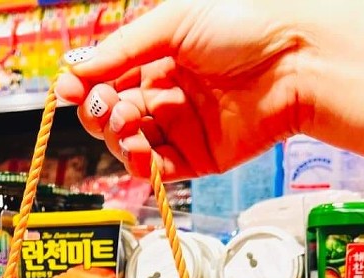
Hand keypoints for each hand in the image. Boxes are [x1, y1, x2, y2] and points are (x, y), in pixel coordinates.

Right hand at [55, 0, 310, 181]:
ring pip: (129, 145)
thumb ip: (123, 50)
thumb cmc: (244, 24)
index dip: (85, 87)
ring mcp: (181, 129)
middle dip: (98, 113)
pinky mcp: (198, 159)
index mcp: (158, 60)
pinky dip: (139, 163)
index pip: (108, 81)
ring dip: (116, 137)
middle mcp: (167, 95)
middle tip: (105, 106)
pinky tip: (137, 149)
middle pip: (112, 116)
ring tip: (126, 122)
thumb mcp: (173, 22)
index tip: (67, 90)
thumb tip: (76, 70)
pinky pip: (157, 169)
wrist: (296, 59)